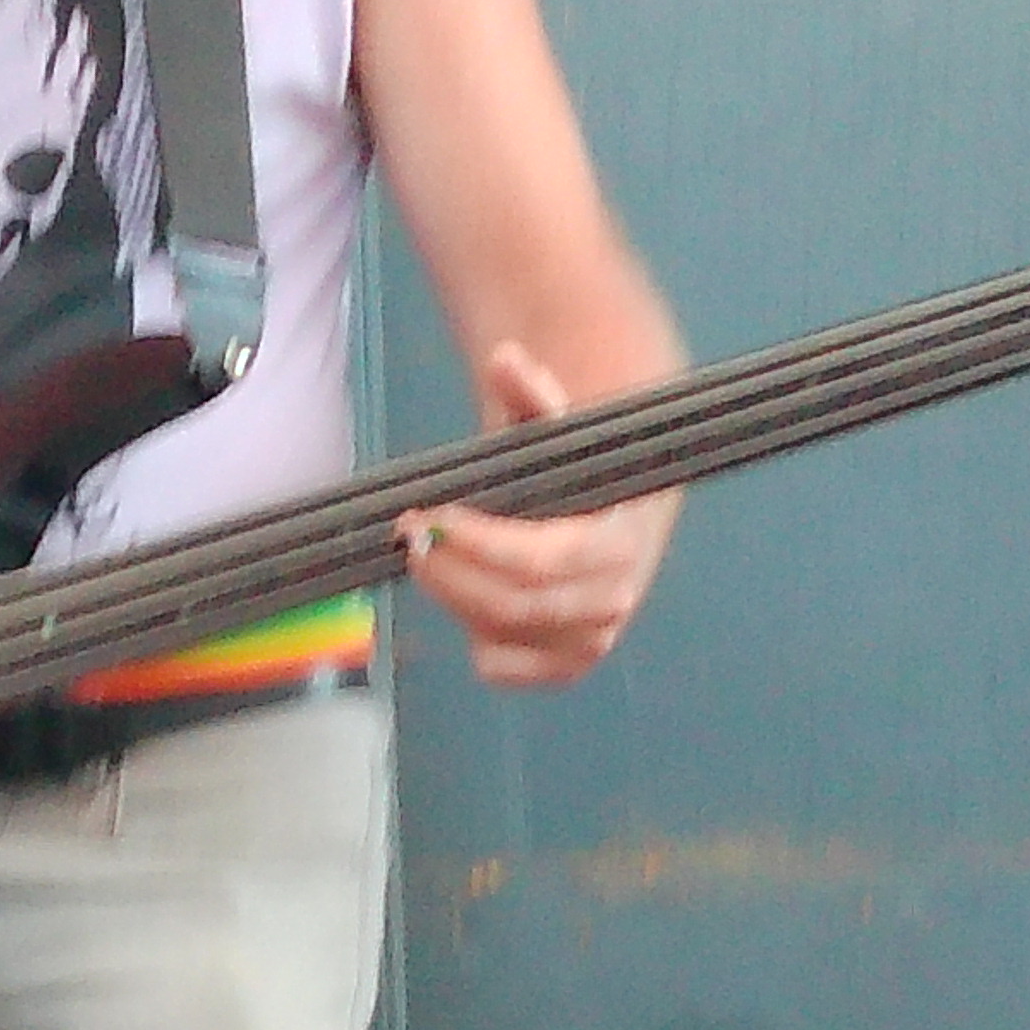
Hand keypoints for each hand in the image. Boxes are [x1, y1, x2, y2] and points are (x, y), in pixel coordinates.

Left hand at [401, 341, 675, 691]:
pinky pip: (506, 669)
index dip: (478, 544)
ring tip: (428, 558)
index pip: (541, 560)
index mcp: (620, 542)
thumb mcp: (557, 426)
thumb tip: (504, 360)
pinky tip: (465, 599)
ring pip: (503, 635)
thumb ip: (532, 393)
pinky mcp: (567, 664)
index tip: (432, 516)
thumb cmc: (579, 470)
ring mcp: (593, 639)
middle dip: (450, 572)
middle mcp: (615, 599)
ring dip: (454, 598)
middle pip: (514, 605)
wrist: (614, 512)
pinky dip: (477, 642)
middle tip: (409, 537)